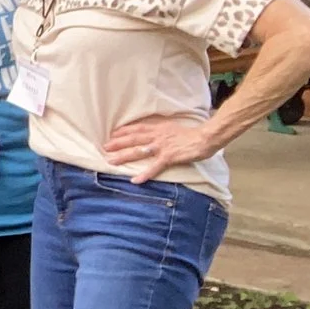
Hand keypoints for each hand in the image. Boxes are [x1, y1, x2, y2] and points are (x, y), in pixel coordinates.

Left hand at [102, 113, 216, 180]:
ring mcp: (162, 147)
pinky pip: (155, 167)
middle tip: (104, 148)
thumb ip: (160, 131)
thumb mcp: (172, 128)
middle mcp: (157, 136)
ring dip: (124, 157)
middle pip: (133, 139)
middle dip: (118, 143)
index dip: (123, 132)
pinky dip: (145, 174)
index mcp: (158, 128)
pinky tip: (135, 180)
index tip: (111, 134)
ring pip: (139, 152)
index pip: (136, 129)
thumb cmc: (190, 134)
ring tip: (112, 162)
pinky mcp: (169, 157)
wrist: (205, 137)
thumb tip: (151, 134)